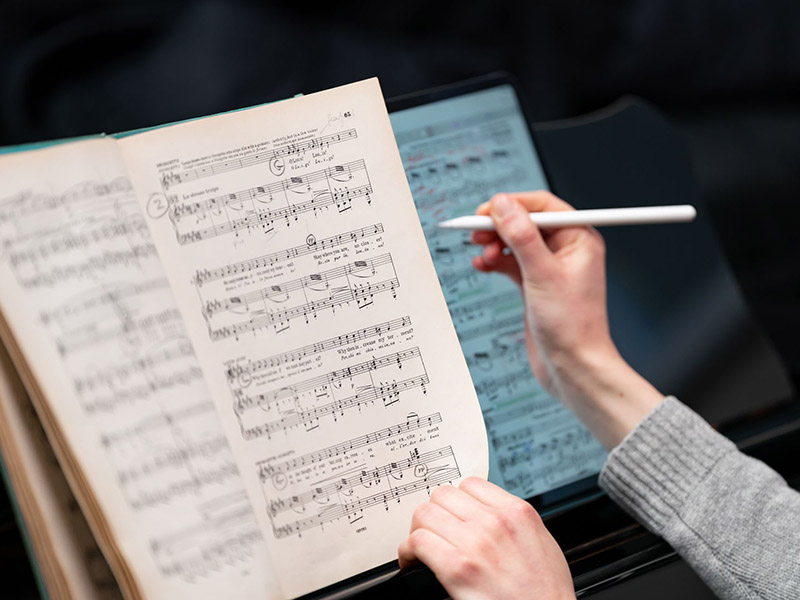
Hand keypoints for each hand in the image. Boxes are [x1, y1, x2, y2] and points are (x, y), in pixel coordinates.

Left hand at [398, 477, 575, 599]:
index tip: (451, 514)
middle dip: (435, 513)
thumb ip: (513, 521)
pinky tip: (414, 562)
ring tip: (421, 546)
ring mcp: (475, 542)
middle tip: (433, 531)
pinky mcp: (457, 567)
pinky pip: (418, 541)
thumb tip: (485, 511)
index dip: (456, 501)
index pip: (470, 484)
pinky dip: (409, 551)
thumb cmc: (545, 591)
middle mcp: (495, 521)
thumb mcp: (540, 542)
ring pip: (426, 514)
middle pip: (443, 495)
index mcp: (517, 512)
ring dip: (419, 530)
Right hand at [472, 191, 661, 448]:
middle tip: (476, 232)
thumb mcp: (542, 274)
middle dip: (499, 226)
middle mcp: (566, 250)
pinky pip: (511, 263)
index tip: (486, 210)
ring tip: (481, 253)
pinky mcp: (536, 286)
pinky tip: (483, 265)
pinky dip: (495, 262)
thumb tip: (502, 204)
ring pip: (515, 243)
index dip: (513, 205)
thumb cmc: (571, 326)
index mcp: (579, 239)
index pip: (543, 206)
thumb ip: (521, 236)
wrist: (573, 368)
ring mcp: (550, 269)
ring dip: (494, 245)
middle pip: (526, 223)